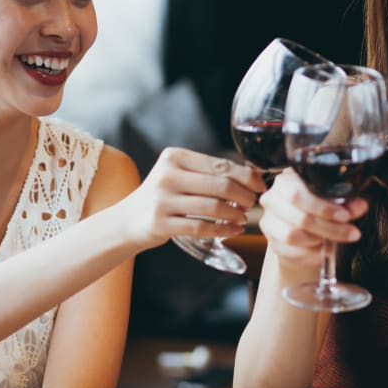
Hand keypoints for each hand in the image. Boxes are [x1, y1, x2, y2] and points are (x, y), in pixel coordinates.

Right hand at [124, 147, 264, 248]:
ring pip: (214, 208)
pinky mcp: (160, 223)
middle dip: (245, 196)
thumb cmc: (164, 196)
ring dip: (236, 214)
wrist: (127, 220)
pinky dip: (223, 230)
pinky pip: (202, 227)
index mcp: (175, 157)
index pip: (221, 165)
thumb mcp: (179, 175)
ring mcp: (162, 200)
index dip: (247, 176)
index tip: (260, 185)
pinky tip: (234, 230)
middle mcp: (167, 175)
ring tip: (243, 217)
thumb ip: (209, 172)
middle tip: (252, 203)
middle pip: (221, 186)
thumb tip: (253, 175)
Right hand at [257, 169, 368, 278]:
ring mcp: (269, 222)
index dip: (324, 207)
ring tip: (336, 239)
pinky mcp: (272, 243)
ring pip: (294, 235)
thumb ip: (347, 202)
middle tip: (351, 232)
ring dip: (321, 240)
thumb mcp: (335, 201)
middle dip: (330, 227)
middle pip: (300, 217)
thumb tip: (359, 206)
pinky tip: (323, 248)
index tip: (345, 216)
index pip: (299, 194)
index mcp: (286, 182)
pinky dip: (312, 252)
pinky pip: (292, 251)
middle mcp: (273, 200)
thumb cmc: (317, 210)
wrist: (303, 232)